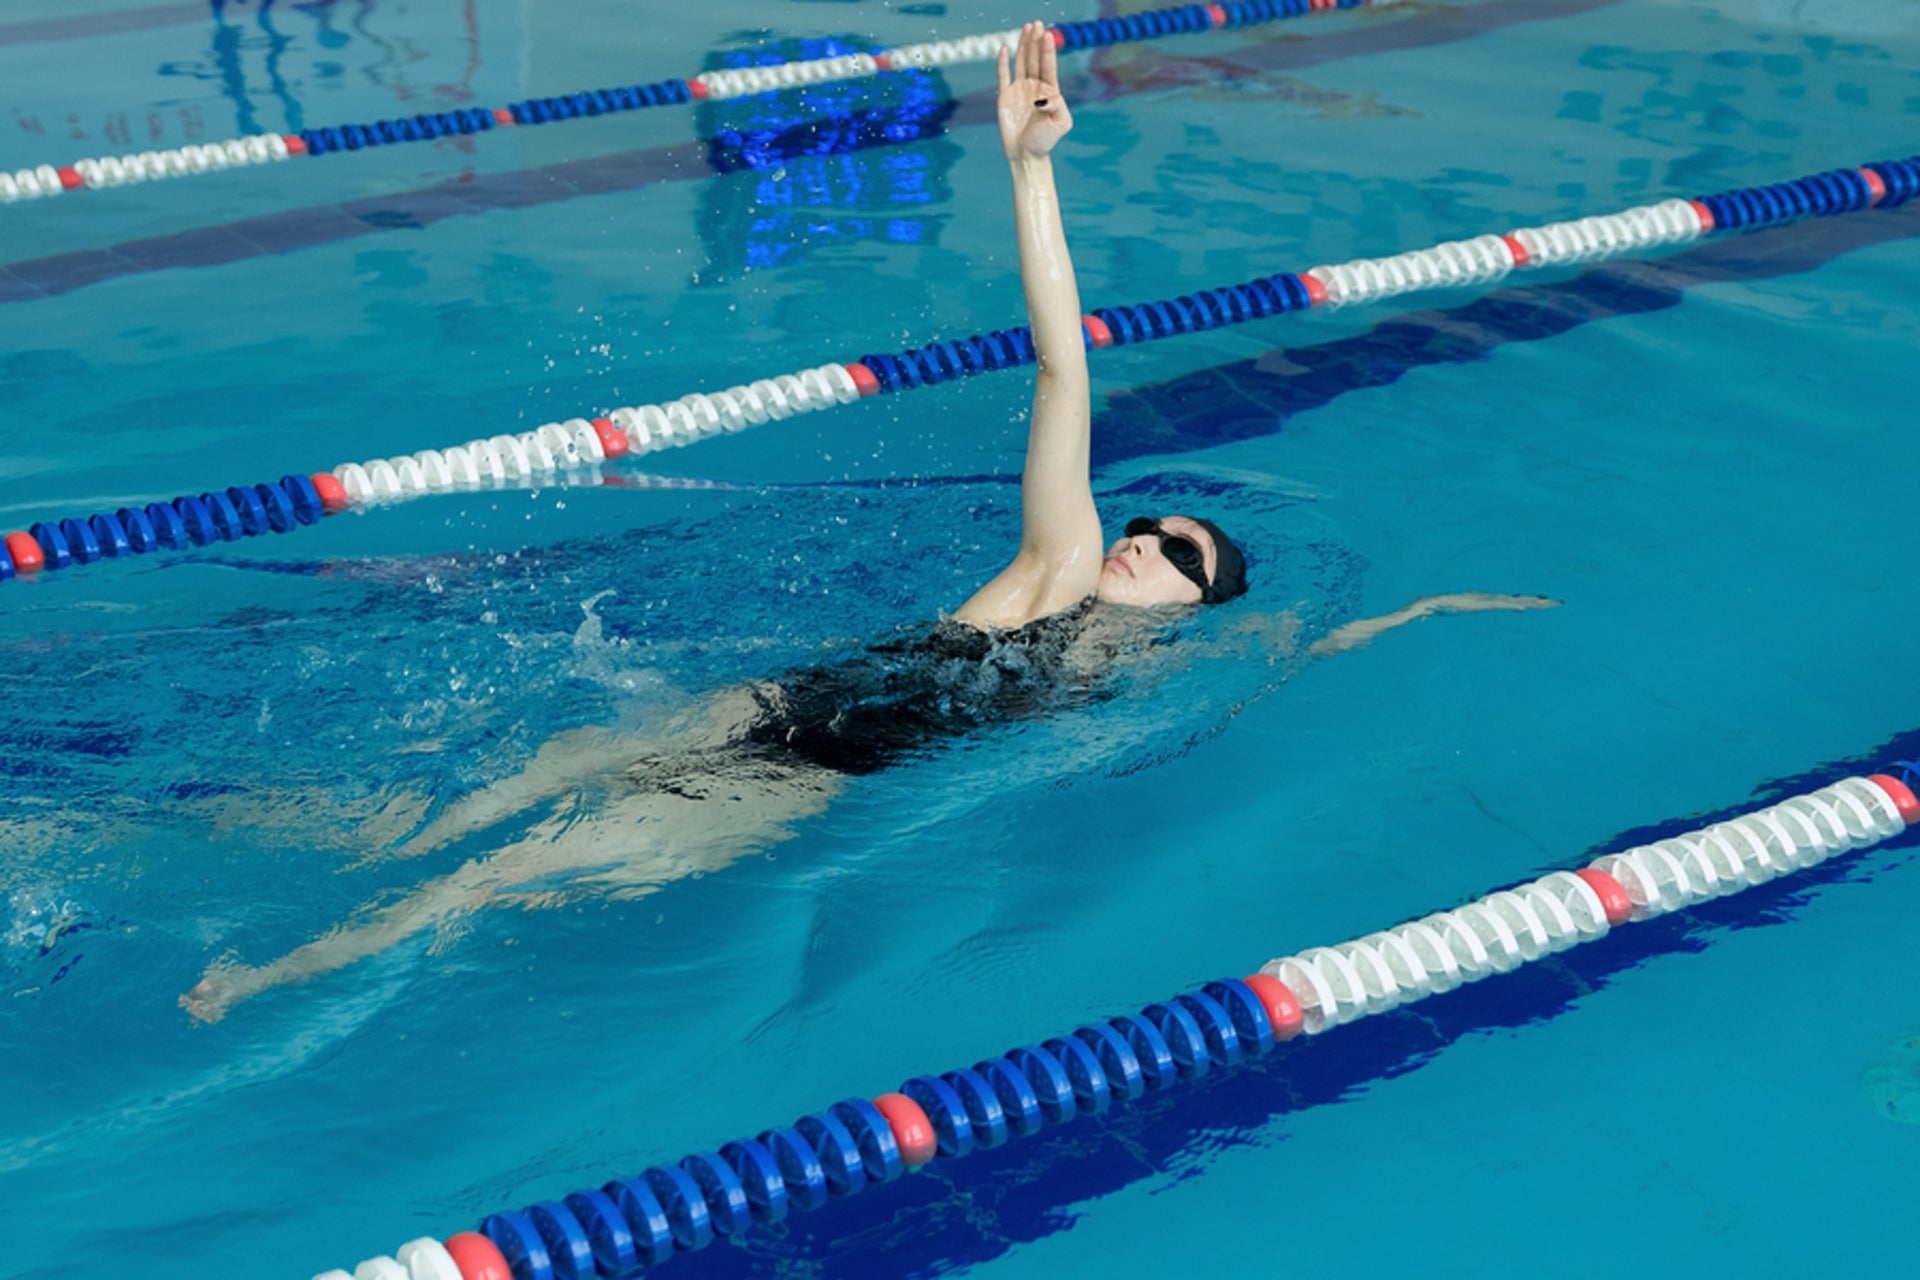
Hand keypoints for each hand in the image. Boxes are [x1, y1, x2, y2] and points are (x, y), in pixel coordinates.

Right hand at [997, 21, 1072, 161]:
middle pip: (1035, 58)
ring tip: (1026, 27)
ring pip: (1021, 62)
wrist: (1026, 155)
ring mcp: (1020, 90)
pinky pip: (1003, 75)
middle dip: (1035, 41)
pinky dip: (1003, 62)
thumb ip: (1059, 106)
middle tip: (1035, 24)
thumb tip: (1047, 95)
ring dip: (1023, 45)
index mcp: (1049, 91)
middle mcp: (1035, 87)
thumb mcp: (1060, 124)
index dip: (1047, 49)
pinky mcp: (1005, 96)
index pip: (1048, 65)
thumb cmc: (1045, 141)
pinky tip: (1004, 48)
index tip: (1046, 34)